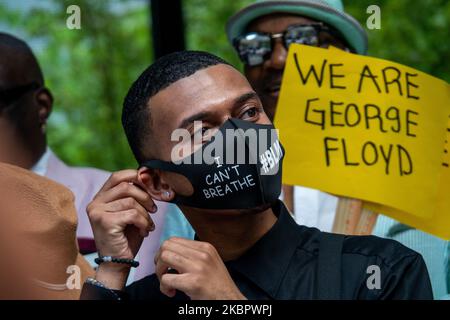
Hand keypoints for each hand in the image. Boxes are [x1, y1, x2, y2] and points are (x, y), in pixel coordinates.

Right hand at [87, 170, 156, 287]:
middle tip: (154, 209)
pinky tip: (145, 231)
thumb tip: (149, 175)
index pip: (118, 176)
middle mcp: (95, 203)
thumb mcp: (131, 211)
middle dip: (145, 196)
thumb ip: (135, 195)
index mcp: (101, 197)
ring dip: (145, 213)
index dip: (136, 177)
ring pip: (131, 201)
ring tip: (148, 224)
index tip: (152, 187)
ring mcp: (97, 212)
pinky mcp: (104, 222)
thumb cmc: (127, 237)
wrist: (118, 263)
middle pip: (126, 186)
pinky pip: (132, 214)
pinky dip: (144, 222)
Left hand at [155, 237, 245, 299]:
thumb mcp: (209, 261)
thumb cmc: (217, 284)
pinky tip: (172, 292)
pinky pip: (166, 279)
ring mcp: (198, 267)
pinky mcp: (193, 283)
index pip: (173, 239)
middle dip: (158, 261)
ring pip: (164, 258)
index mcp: (205, 247)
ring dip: (159, 272)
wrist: (230, 300)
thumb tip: (168, 253)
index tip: (166, 264)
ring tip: (167, 283)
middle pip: (166, 246)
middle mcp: (202, 254)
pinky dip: (164, 288)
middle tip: (163, 273)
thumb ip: (193, 254)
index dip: (164, 252)